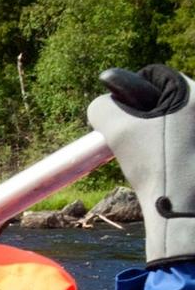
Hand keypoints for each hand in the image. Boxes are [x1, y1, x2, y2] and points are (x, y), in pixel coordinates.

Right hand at [86, 65, 194, 266]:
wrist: (185, 212)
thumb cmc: (156, 168)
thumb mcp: (118, 130)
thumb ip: (103, 107)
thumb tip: (103, 105)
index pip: (155, 78)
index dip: (133, 98)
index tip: (129, 124)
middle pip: (169, 100)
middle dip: (150, 118)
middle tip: (141, 144)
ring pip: (178, 122)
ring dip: (162, 135)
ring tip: (158, 159)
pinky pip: (186, 140)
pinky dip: (176, 149)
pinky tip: (173, 167)